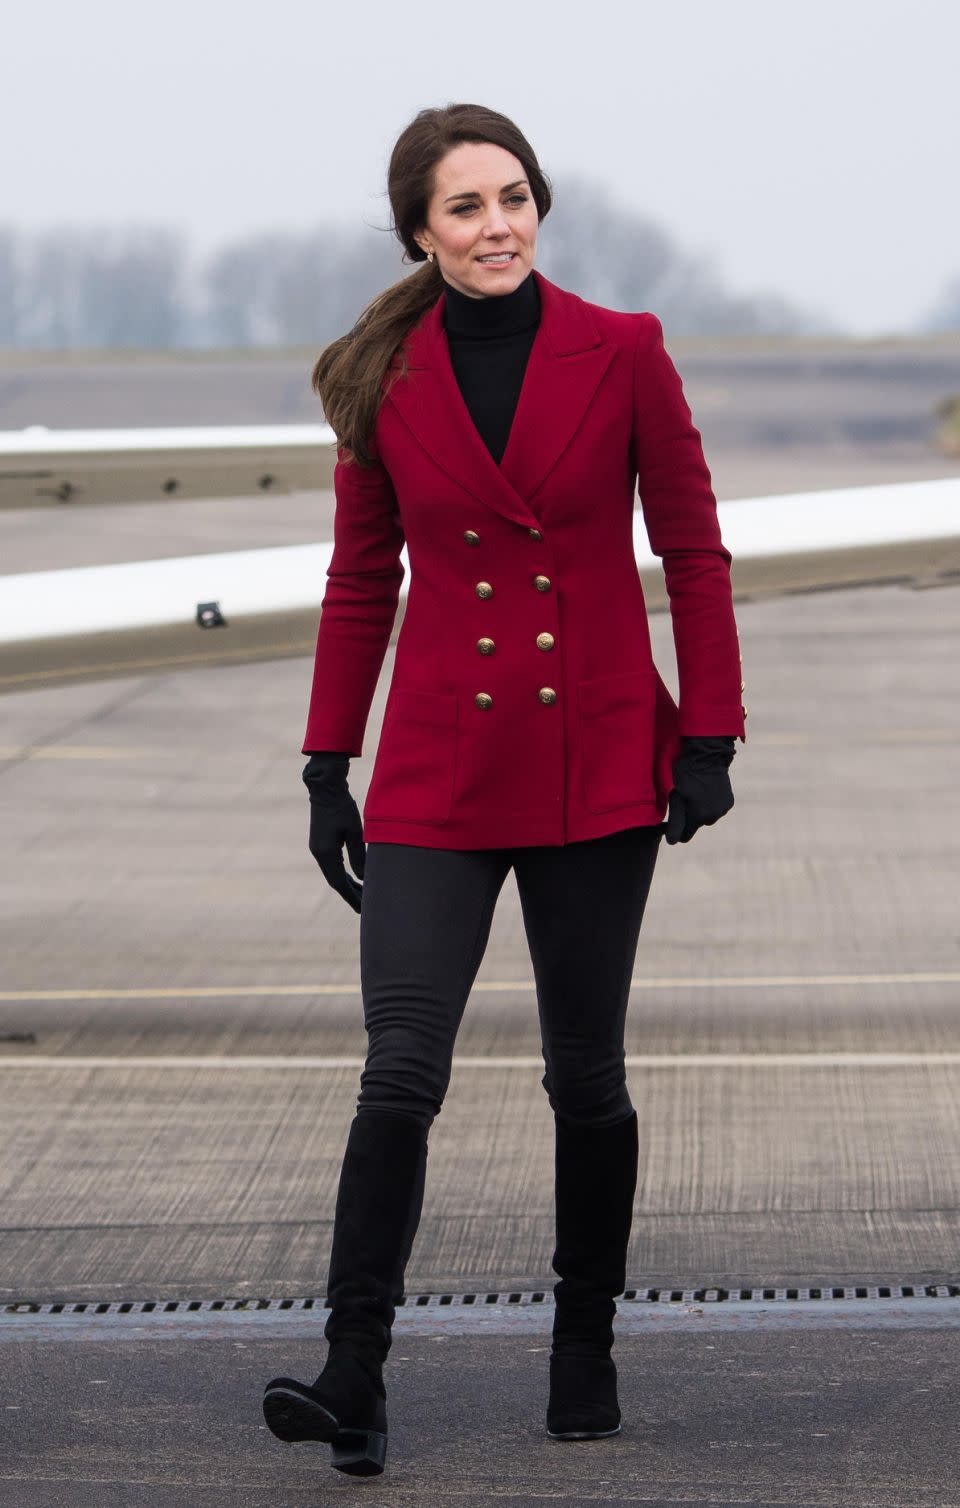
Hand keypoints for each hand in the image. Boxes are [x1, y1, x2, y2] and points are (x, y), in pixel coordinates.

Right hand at [302, 752, 364, 911]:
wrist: (325, 788)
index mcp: (325, 853)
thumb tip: (362, 878)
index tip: (363, 910)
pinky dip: (344, 873)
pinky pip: (333, 864)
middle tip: (366, 906)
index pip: (339, 883)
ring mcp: (318, 848)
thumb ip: (359, 856)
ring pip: (334, 873)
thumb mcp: (354, 832)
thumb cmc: (342, 807)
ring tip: (363, 894)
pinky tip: (354, 876)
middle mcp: (319, 853)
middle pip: (336, 881)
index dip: (352, 897)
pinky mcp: (321, 842)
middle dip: (351, 894)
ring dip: (348, 884)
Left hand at [663, 736, 735, 844]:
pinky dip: (710, 804)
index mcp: (699, 816)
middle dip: (690, 816)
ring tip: (696, 793)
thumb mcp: (676, 796)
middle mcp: (714, 816)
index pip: (686, 835)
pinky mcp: (729, 801)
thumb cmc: (687, 774)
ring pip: (707, 817)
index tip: (673, 817)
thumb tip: (672, 842)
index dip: (677, 828)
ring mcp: (723, 809)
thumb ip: (676, 821)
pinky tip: (706, 792)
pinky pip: (716, 809)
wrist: (708, 756)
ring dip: (701, 810)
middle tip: (685, 797)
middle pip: (697, 824)